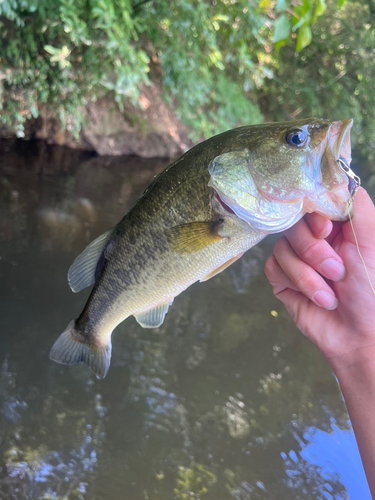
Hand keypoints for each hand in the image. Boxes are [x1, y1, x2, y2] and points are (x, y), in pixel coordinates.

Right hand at [264, 187, 374, 371]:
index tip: (325, 229)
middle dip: (314, 251)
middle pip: (294, 224)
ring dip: (308, 274)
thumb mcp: (371, 242)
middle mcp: (316, 239)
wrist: (360, 336)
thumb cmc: (373, 291)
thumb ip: (355, 206)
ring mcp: (297, 259)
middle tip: (338, 271)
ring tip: (331, 294)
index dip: (313, 213)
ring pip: (282, 247)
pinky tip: (317, 298)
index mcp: (338, 226)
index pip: (313, 202)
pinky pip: (274, 267)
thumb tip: (338, 177)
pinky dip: (297, 283)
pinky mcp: (283, 279)